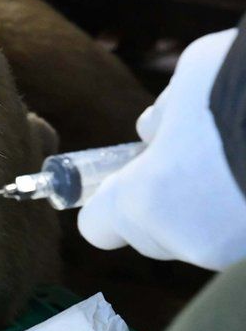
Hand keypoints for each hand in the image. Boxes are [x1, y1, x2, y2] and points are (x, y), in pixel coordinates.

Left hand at [78, 29, 245, 269]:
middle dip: (169, 203)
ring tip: (242, 160)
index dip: (109, 201)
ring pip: (208, 237)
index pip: (99, 227)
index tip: (128, 178)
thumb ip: (165, 114)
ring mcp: (239, 253)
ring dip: (217, 209)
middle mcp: (193, 241)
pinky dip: (245, 210)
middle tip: (199, 161)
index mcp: (149, 200)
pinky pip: (241, 235)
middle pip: (156, 236)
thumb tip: (154, 132)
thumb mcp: (194, 78)